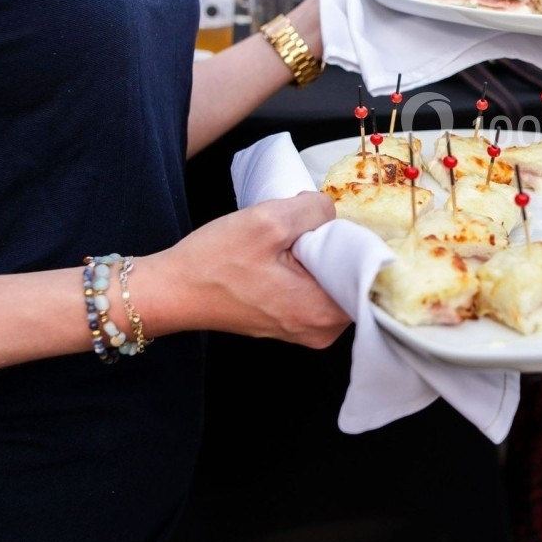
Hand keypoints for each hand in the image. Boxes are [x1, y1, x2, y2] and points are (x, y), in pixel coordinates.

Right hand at [143, 192, 349, 347]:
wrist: (170, 291)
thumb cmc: (211, 264)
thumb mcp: (266, 222)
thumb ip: (313, 211)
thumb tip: (332, 210)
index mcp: (322, 313)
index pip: (371, 275)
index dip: (360, 242)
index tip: (341, 225)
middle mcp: (321, 330)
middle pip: (354, 277)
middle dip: (338, 247)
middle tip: (310, 228)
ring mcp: (305, 329)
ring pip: (334, 280)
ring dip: (321, 255)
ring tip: (293, 240)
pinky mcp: (290, 320)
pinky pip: (316, 288)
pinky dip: (307, 267)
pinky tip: (285, 253)